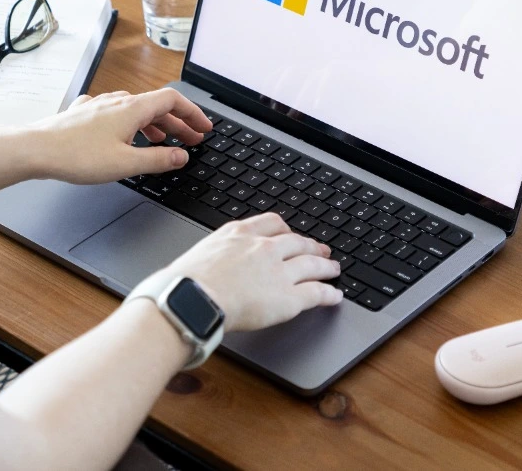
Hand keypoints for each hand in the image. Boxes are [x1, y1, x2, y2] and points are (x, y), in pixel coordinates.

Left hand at [23, 88, 212, 183]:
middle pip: (157, 106)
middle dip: (178, 123)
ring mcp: (99, 105)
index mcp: (132, 109)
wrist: (35, 149)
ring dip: (155, 124)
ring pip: (136, 109)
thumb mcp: (125, 164)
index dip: (193, 113)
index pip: (173, 101)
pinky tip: (125, 135)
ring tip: (163, 141)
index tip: (204, 128)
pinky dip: (130, 123)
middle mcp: (117, 101)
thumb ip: (158, 160)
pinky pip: (116, 113)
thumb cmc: (77, 155)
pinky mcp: (84, 113)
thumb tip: (181, 157)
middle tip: (191, 140)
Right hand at [151, 213, 343, 331]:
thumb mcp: (201, 253)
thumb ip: (216, 254)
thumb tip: (212, 266)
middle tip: (320, 249)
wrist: (191, 298)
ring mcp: (278, 271)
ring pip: (312, 265)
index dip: (286, 230)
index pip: (272, 223)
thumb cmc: (186, 282)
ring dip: (326, 267)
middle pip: (297, 242)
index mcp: (240, 233)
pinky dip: (329, 294)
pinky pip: (316, 293)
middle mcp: (264, 248)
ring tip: (333, 269)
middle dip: (311, 246)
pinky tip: (335, 296)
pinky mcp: (288, 297)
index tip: (290, 234)